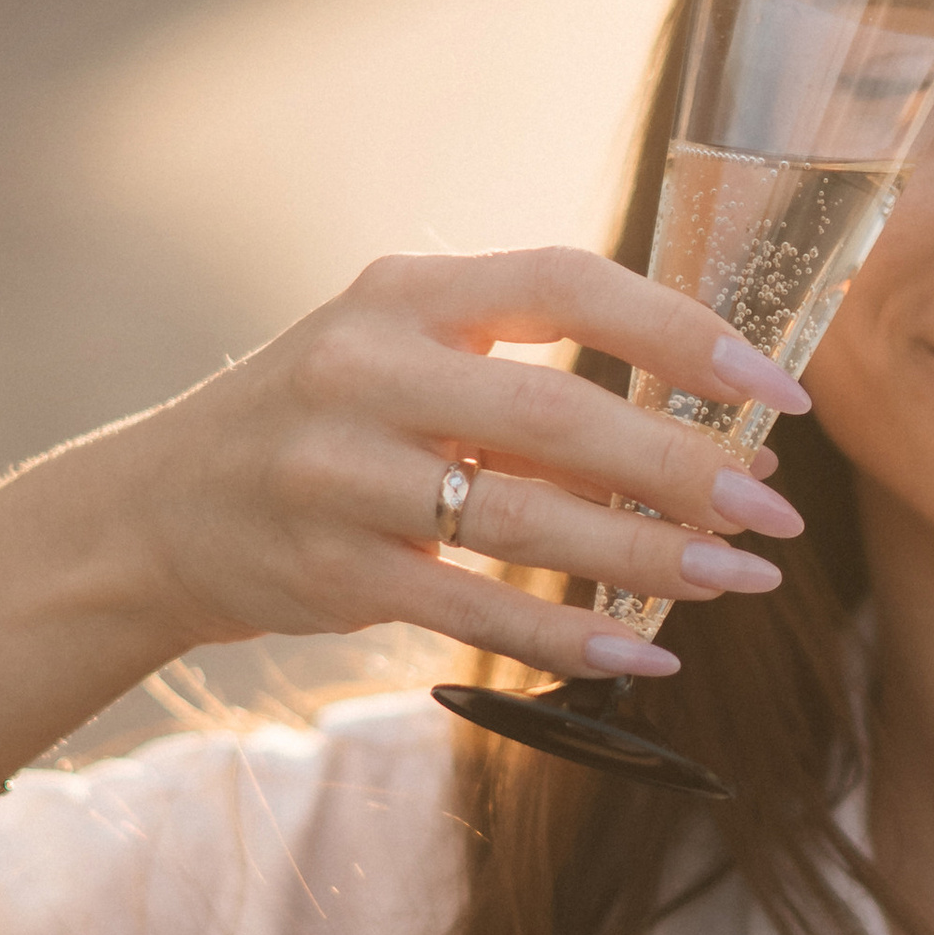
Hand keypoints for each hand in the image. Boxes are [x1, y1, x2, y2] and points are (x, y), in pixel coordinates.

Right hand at [125, 247, 811, 688]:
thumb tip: (704, 408)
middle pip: (557, 414)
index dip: (681, 331)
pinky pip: (477, 610)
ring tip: (741, 579)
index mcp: (405, 295)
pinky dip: (572, 636)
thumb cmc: (324, 424)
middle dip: (684, 464)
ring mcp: (338, 475)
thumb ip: (521, 365)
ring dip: (650, 557)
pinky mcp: (331, 572)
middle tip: (776, 507)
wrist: (156, 511)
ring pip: (525, 520)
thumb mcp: (401, 353)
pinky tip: (648, 652)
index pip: (567, 282)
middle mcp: (364, 370)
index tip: (776, 385)